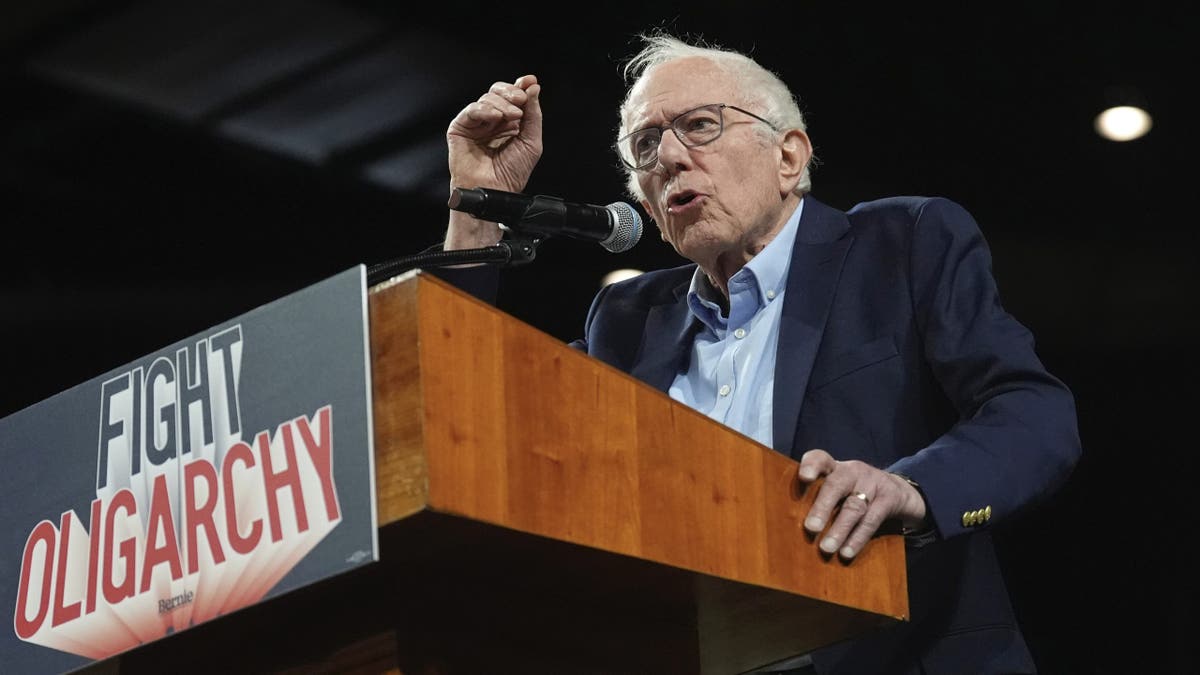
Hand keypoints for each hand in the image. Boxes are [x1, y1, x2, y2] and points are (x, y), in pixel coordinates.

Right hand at [444, 75, 542, 249]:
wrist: (494, 191)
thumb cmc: (510, 174)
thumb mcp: (531, 141)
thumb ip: (534, 114)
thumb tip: (533, 87)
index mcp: (509, 123)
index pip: (513, 97)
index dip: (521, 86)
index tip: (530, 81)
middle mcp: (492, 121)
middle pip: (499, 92)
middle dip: (512, 93)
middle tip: (521, 101)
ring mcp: (476, 124)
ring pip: (487, 99)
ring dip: (502, 105)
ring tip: (512, 117)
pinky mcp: (460, 128)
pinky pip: (471, 110)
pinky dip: (484, 110)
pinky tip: (495, 118)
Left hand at [797, 449, 927, 558]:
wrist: (898, 491)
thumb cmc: (853, 492)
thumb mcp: (837, 488)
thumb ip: (816, 498)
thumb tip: (789, 525)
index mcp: (834, 467)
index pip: (820, 458)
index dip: (811, 466)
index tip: (803, 478)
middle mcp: (852, 471)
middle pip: (836, 485)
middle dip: (822, 507)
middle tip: (811, 528)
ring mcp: (872, 483)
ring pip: (854, 507)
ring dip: (839, 529)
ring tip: (826, 548)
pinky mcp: (889, 499)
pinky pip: (872, 520)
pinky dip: (857, 538)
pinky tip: (846, 552)